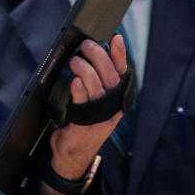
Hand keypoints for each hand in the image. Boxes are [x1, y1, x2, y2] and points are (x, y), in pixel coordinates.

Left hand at [47, 34, 128, 181]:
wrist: (73, 156)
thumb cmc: (82, 123)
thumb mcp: (93, 102)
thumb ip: (95, 82)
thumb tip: (91, 54)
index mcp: (115, 99)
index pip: (121, 73)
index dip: (119, 55)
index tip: (116, 38)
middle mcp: (111, 108)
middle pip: (111, 78)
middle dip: (99, 57)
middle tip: (87, 45)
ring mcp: (99, 118)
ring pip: (98, 89)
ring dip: (87, 70)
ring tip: (75, 60)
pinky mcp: (85, 126)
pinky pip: (83, 105)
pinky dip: (80, 91)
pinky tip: (75, 82)